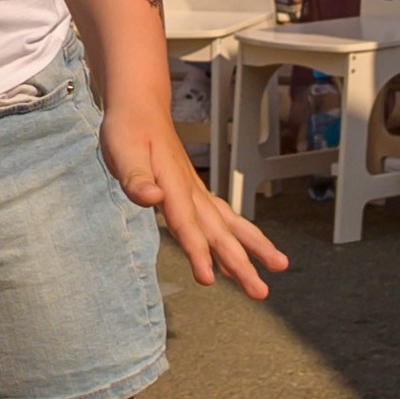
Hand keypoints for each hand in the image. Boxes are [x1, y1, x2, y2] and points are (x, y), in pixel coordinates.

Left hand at [99, 106, 284, 298]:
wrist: (140, 106)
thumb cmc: (128, 128)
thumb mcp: (121, 150)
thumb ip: (136, 178)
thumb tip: (151, 198)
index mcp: (173, 184)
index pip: (186, 225)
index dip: (197, 253)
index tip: (208, 279)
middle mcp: (190, 191)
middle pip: (218, 233)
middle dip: (241, 264)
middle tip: (260, 292)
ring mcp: (196, 192)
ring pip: (229, 226)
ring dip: (252, 249)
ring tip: (278, 267)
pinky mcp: (194, 194)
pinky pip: (220, 221)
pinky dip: (233, 240)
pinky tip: (236, 261)